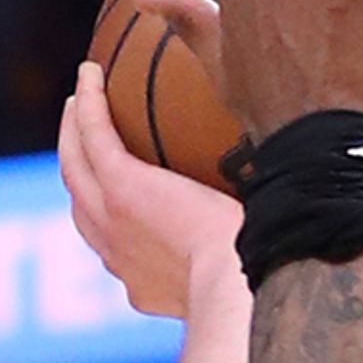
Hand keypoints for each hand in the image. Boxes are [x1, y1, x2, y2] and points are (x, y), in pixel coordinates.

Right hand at [60, 62, 242, 316]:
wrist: (244, 289)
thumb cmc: (267, 282)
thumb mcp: (254, 270)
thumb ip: (256, 251)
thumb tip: (290, 229)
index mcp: (148, 285)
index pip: (118, 252)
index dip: (113, 226)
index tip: (122, 206)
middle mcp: (119, 257)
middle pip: (83, 209)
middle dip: (80, 176)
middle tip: (84, 142)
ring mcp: (113, 221)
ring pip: (76, 167)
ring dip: (72, 132)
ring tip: (79, 102)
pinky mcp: (120, 188)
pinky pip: (94, 135)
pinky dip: (89, 103)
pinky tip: (91, 73)